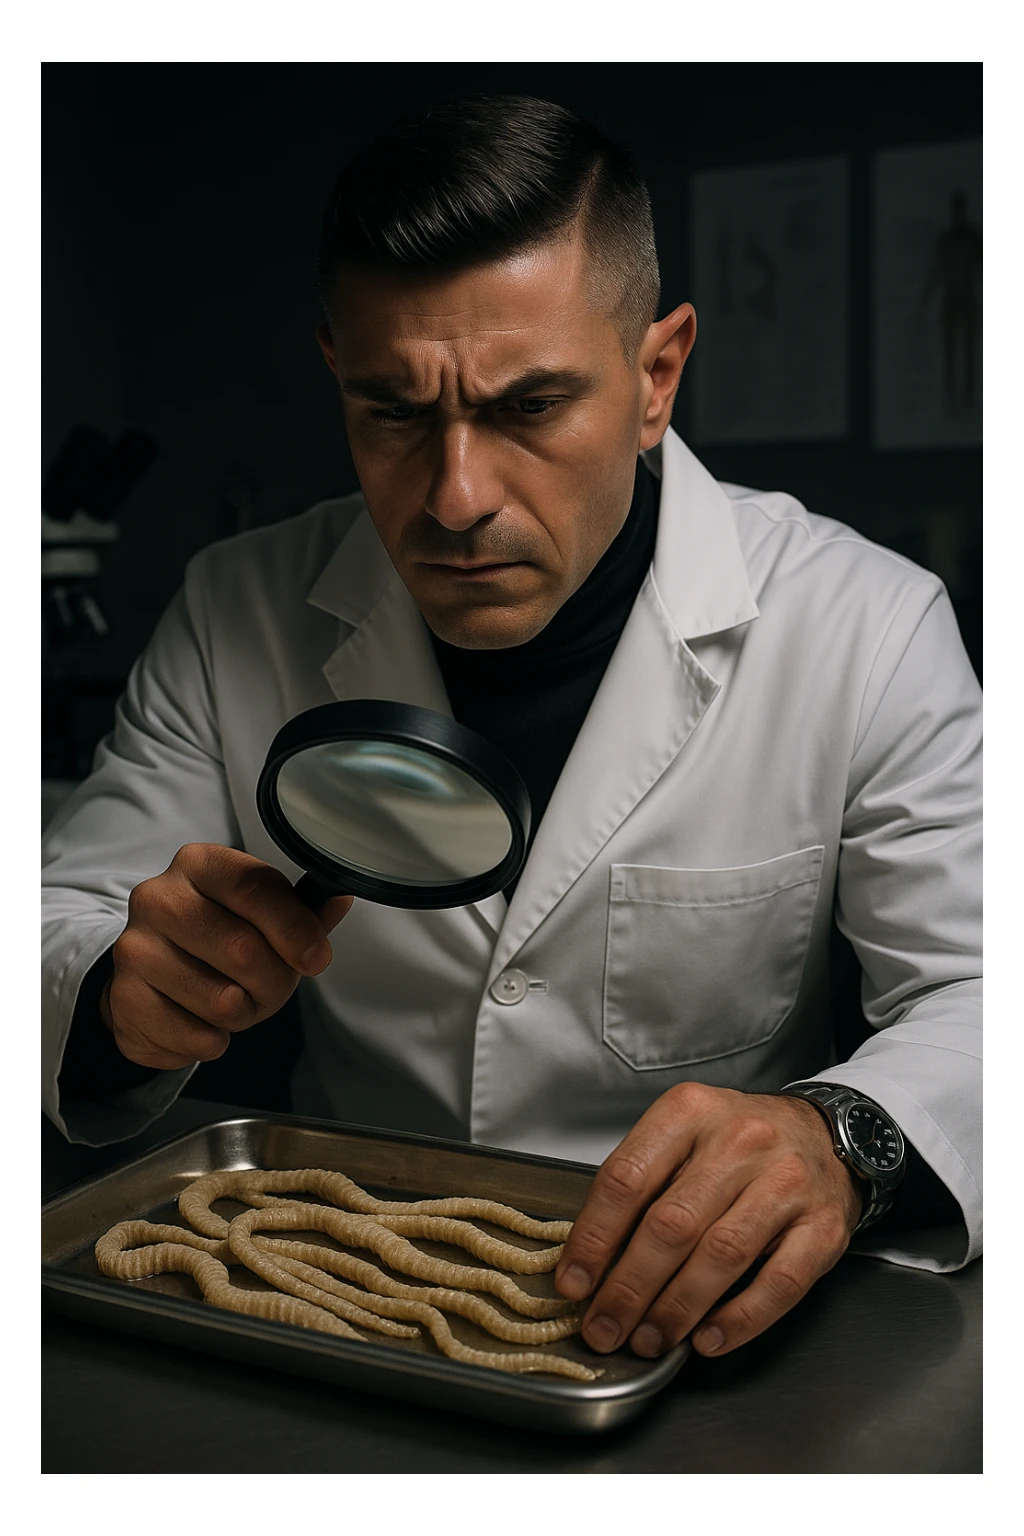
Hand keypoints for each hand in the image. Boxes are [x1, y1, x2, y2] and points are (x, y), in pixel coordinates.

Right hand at [101, 843, 352, 1069]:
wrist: (149, 974)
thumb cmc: (218, 937)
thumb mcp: (261, 915)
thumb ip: (303, 911)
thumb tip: (339, 898)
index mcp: (199, 864)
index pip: (255, 888)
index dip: (294, 928)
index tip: (316, 958)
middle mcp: (158, 898)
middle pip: (243, 949)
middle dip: (274, 982)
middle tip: (271, 988)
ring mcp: (134, 949)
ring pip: (222, 1001)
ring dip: (244, 1015)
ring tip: (234, 1002)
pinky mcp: (123, 999)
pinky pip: (195, 1036)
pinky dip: (213, 1041)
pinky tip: (203, 1022)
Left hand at [554, 1082, 862, 1359]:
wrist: (826, 1136)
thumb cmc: (740, 1143)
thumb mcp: (683, 1136)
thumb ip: (641, 1184)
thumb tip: (592, 1258)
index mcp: (690, 1112)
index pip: (627, 1178)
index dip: (593, 1238)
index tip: (574, 1282)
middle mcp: (740, 1141)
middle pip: (671, 1224)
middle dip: (629, 1287)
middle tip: (604, 1326)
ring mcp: (786, 1182)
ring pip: (721, 1256)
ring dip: (676, 1309)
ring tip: (648, 1338)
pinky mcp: (824, 1226)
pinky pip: (779, 1283)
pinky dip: (739, 1319)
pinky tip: (708, 1339)